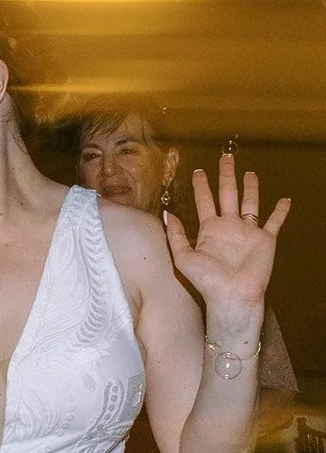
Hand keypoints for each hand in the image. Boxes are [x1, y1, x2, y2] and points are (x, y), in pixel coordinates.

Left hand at [167, 152, 290, 317]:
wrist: (231, 295)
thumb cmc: (206, 280)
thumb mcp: (183, 257)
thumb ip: (175, 235)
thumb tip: (167, 214)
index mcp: (209, 229)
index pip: (204, 200)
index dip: (201, 186)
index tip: (198, 171)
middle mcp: (228, 226)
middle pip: (227, 194)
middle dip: (226, 176)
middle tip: (226, 157)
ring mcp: (247, 232)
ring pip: (250, 203)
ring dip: (250, 187)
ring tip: (249, 172)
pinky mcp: (265, 239)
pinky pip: (274, 222)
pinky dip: (281, 211)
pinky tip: (285, 200)